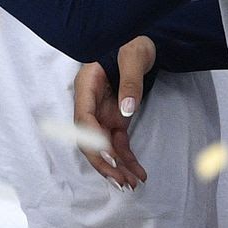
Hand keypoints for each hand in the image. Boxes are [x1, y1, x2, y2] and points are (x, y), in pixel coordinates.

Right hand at [71, 36, 154, 188]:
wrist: (144, 44)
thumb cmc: (135, 45)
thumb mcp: (134, 57)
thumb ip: (130, 81)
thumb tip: (126, 109)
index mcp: (86, 86)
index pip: (83, 119)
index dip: (93, 141)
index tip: (110, 157)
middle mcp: (90, 104)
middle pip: (89, 139)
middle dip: (103, 163)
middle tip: (121, 180)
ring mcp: (103, 114)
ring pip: (104, 147)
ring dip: (117, 167)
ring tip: (132, 184)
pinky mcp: (116, 121)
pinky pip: (119, 145)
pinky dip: (127, 160)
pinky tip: (138, 174)